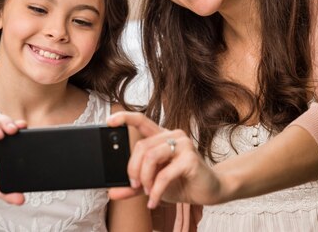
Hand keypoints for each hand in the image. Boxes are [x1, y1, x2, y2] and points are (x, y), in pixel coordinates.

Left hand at [106, 112, 222, 207]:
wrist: (209, 191)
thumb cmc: (182, 182)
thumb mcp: (153, 184)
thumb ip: (133, 186)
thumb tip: (112, 192)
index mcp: (162, 137)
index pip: (141, 121)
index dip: (124, 118)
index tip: (109, 121)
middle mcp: (173, 135)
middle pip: (141, 146)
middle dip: (133, 169)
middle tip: (135, 185)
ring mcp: (183, 144)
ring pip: (150, 156)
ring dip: (144, 179)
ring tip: (147, 192)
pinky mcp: (190, 159)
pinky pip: (164, 174)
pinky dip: (156, 190)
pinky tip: (154, 200)